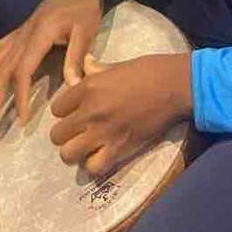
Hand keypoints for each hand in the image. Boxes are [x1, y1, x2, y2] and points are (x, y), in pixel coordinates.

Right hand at [0, 0, 113, 133]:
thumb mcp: (87, 28)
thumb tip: (72, 87)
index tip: (21, 120)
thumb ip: (77, 56)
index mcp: (39, 34)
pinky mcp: (20, 30)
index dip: (20, 96)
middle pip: (1, 70)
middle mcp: (22, 34)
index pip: (22, 70)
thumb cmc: (85, 4)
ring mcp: (18, 31)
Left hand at [49, 52, 192, 175]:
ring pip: (68, 154)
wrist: (175, 86)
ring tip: (86, 147)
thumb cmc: (149, 70)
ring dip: (76, 152)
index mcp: (88, 87)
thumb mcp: (117, 65)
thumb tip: (85, 64)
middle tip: (79, 131)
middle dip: (66, 134)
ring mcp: (103, 132)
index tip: (75, 112)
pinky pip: (93, 167)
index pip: (56, 108)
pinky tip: (102, 155)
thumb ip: (96, 69)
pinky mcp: (119, 148)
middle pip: (57, 135)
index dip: (65, 112)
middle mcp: (90, 111)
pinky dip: (95, 165)